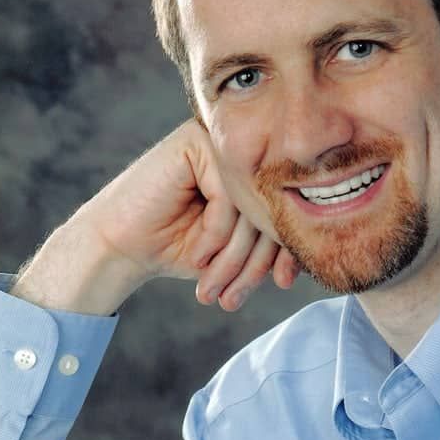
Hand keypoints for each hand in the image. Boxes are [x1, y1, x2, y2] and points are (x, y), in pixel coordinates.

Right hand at [15, 118, 300, 314]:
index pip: (289, 206)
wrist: (118, 248)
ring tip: (216, 289)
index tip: (283, 284)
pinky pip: (227, 197)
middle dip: (257, 262)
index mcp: (257, 170)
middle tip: (235, 297)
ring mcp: (218, 142)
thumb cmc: (178, 248)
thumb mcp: (236, 250)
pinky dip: (215, 235)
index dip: (288, 249)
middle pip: (273, 206)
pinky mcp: (194, 143)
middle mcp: (242, 150)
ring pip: (252, 205)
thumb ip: (271, 241)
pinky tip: (198, 256)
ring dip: (235, 258)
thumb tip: (320, 246)